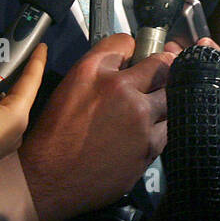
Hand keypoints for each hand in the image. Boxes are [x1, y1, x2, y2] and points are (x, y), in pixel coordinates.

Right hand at [19, 33, 171, 220]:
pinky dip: (160, 126)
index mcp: (96, 72)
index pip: (129, 42)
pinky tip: (143, 131)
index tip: (141, 54)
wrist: (49, 179)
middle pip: (162, 66)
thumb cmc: (55, 135)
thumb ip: (99, 67)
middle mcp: (122, 91)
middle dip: (163, 67)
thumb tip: (127, 56)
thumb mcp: (69, 87)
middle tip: (158, 74)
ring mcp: (140, 120)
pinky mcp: (149, 147)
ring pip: (170, 97)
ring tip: (147, 108)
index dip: (136, 47)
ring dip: (162, 99)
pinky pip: (168, 127)